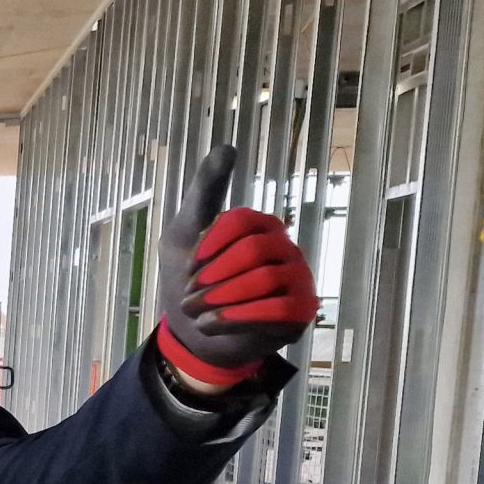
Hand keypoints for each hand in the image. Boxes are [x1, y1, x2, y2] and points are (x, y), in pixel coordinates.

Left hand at [155, 146, 319, 388]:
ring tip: (197, 312)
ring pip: (266, 279)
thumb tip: (227, 147)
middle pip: (254, 250)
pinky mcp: (299, 314)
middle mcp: (285, 249)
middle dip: (213, 275)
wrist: (192, 337)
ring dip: (221, 298)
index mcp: (261, 228)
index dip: (209, 244)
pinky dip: (238, 317)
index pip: (242, 221)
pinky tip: (211, 323)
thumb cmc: (189, 282)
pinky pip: (277, 310)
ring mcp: (297, 281)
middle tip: (189, 295)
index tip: (189, 263)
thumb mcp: (183, 235)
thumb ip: (204, 192)